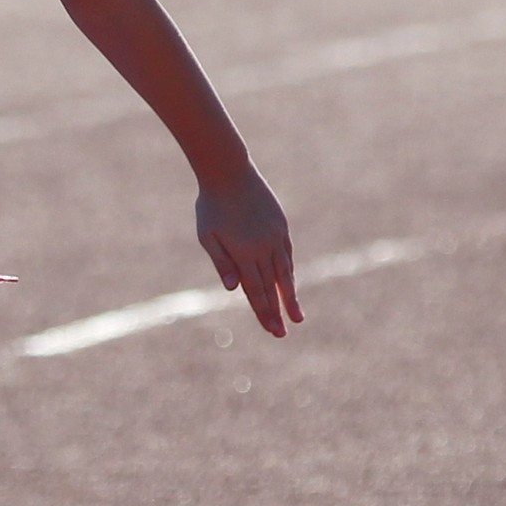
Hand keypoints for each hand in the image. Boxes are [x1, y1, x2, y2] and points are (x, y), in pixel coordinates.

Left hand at [195, 166, 301, 336]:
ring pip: (284, 272)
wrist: (228, 171)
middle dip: (277, 312)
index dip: (265, 313)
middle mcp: (264, 247)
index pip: (256, 291)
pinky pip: (287, 254)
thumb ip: (222, 263)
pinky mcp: (281, 225)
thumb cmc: (211, 205)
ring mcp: (275, 236)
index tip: (273, 330)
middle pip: (273, 287)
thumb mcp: (208, 236)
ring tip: (297, 315)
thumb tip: (234, 289)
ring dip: (289, 296)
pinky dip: (288, 271)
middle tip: (283, 333)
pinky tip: (289, 282)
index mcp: (244, 253)